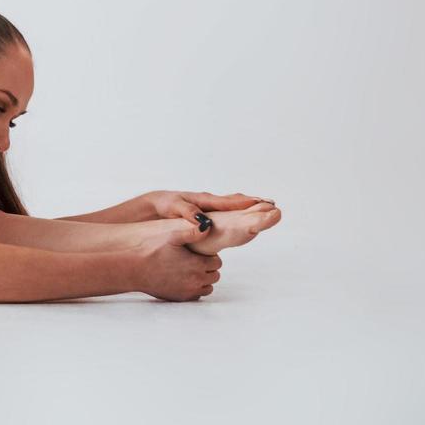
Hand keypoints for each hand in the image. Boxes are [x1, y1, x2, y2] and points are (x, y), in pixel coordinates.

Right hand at [134, 220, 221, 301]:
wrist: (132, 268)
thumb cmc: (150, 250)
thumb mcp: (171, 236)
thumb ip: (192, 232)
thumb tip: (208, 226)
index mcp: (197, 265)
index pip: (217, 262)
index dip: (210, 256)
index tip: (199, 252)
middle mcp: (195, 281)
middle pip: (214, 275)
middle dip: (208, 268)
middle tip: (194, 260)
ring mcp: (188, 291)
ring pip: (207, 287)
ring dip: (203, 279)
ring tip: (190, 269)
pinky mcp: (179, 298)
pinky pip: (196, 295)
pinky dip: (194, 288)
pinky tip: (183, 279)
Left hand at [139, 190, 273, 229]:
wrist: (152, 207)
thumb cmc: (163, 206)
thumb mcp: (173, 207)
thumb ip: (188, 213)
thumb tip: (205, 224)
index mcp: (204, 200)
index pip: (229, 203)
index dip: (247, 204)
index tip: (264, 203)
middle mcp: (209, 203)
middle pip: (235, 202)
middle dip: (253, 203)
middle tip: (272, 204)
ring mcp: (208, 209)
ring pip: (231, 207)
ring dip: (247, 207)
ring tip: (264, 208)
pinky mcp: (204, 216)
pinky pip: (224, 214)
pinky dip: (236, 213)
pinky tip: (243, 217)